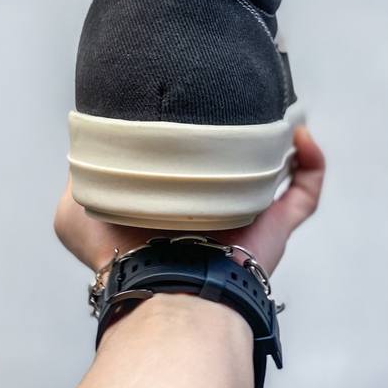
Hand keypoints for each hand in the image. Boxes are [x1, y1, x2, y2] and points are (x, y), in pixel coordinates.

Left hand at [54, 127, 324, 274]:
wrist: (164, 287)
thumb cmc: (122, 256)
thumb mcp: (75, 212)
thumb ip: (80, 178)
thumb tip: (88, 154)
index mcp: (171, 201)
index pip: (185, 166)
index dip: (189, 137)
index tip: (192, 107)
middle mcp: (211, 207)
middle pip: (234, 164)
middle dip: (241, 133)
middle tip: (242, 100)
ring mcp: (248, 217)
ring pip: (275, 172)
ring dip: (280, 141)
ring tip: (277, 109)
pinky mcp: (277, 226)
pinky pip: (306, 191)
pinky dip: (311, 162)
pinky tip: (302, 135)